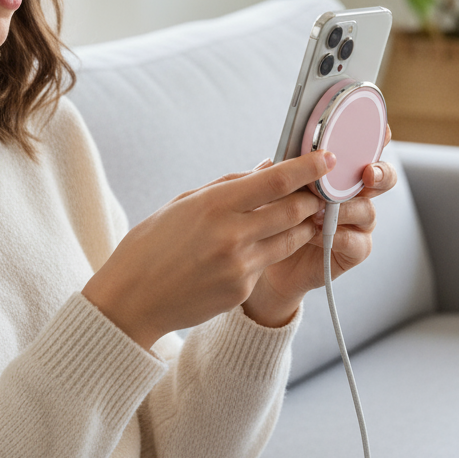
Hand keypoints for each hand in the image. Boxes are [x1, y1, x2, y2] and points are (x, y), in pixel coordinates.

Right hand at [81, 150, 333, 349]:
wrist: (131, 299)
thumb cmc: (153, 244)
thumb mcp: (185, 203)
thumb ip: (231, 186)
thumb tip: (269, 169)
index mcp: (214, 205)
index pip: (277, 180)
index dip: (308, 167)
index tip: (327, 157)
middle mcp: (232, 235)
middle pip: (295, 210)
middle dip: (312, 198)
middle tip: (318, 190)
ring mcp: (240, 266)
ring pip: (291, 238)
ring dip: (300, 225)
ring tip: (297, 215)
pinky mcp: (242, 290)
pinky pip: (268, 263)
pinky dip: (270, 250)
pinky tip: (254, 247)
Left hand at [241, 126, 397, 327]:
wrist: (265, 255)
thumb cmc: (274, 214)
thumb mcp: (277, 187)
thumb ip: (286, 170)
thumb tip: (284, 156)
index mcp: (340, 172)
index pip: (364, 150)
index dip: (377, 139)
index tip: (383, 131)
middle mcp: (355, 194)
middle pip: (382, 177)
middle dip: (379, 172)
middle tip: (367, 173)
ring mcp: (358, 222)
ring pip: (367, 210)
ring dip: (345, 209)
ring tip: (317, 212)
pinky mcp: (354, 249)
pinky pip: (357, 241)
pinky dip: (338, 236)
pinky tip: (316, 234)